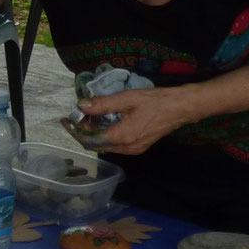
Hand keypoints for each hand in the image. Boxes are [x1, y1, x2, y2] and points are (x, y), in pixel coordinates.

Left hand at [77, 86, 198, 156]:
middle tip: (78, 115)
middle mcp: (126, 149)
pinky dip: (106, 134)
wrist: (181, 108)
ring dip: (94, 133)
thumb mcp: (127, 99)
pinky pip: (115, 144)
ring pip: (105, 145)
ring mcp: (133, 150)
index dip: (75, 131)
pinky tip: (104, 121)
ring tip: (89, 116)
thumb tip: (81, 105)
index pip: (90, 140)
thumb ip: (103, 104)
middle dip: (84, 131)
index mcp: (122, 137)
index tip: (67, 119)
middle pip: (96, 145)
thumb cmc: (156, 101)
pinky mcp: (138, 147)